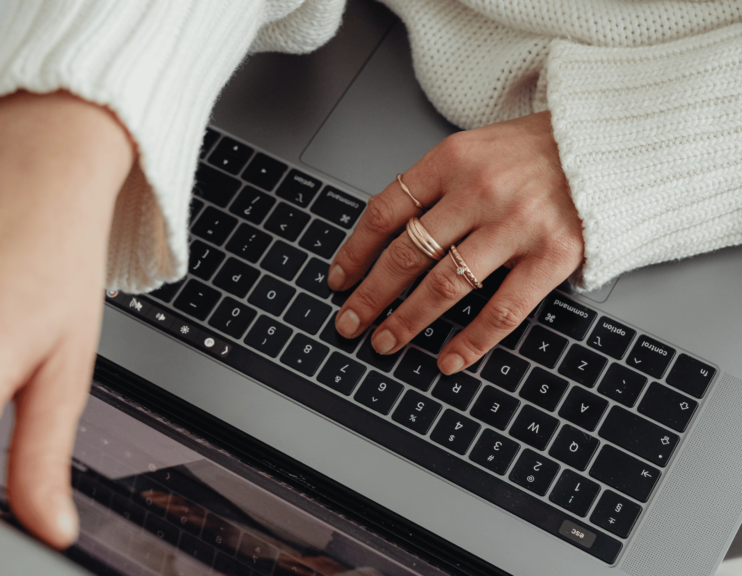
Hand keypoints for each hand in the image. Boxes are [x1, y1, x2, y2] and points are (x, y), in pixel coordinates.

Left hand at [329, 112, 582, 373]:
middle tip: (348, 323)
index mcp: (451, 160)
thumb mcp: (474, 149)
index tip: (338, 280)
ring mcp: (517, 224)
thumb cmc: (536, 150)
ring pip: (445, 285)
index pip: (385, 212)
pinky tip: (448, 360)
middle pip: (407, 254)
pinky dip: (471, 341)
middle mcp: (480, 190)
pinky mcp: (554, 255)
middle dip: (370, 296)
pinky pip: (502, 309)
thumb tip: (385, 239)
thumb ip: (434, 188)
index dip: (355, 252)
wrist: (611, 142)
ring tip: (384, 342)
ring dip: (407, 321)